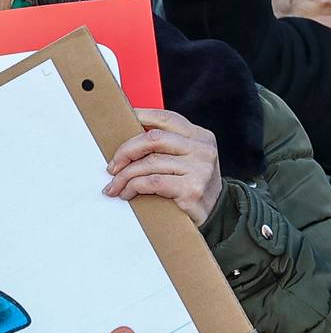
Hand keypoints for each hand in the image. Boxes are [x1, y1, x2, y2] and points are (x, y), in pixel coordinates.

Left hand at [103, 109, 223, 227]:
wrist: (216, 215)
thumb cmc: (192, 186)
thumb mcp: (188, 160)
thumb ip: (167, 147)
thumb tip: (128, 138)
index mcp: (201, 137)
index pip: (166, 118)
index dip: (140, 117)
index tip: (119, 123)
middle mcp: (203, 149)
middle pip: (153, 138)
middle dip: (126, 151)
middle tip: (113, 166)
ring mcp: (200, 169)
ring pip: (149, 163)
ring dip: (124, 176)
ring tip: (115, 186)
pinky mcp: (191, 189)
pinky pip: (151, 182)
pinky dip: (133, 187)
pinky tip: (127, 193)